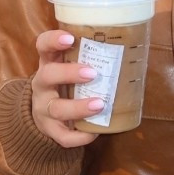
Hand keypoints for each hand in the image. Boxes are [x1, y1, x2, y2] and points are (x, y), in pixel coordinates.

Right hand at [30, 28, 104, 148]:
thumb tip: (131, 47)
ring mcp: (44, 109)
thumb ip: (88, 57)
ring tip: (100, 104)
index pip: (43, 46)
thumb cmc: (66, 83)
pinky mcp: (50, 130)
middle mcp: (42, 85)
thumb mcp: (69, 66)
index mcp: (48, 63)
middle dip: (69, 73)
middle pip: (47, 75)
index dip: (53, 40)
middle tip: (92, 73)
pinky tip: (95, 132)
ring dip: (79, 107)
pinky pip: (63, 136)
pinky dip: (80, 136)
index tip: (70, 38)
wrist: (45, 114)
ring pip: (56, 109)